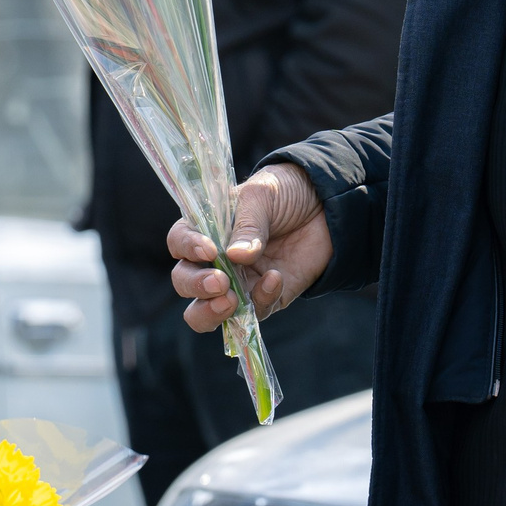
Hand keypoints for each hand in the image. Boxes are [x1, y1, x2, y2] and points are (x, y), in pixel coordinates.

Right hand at [169, 162, 329, 331]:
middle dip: (195, 286)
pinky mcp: (265, 298)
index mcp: (206, 229)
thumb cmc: (285, 193)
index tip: (208, 249)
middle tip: (219, 282)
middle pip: (184, 282)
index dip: (187, 248)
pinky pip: (254, 312)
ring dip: (211, 312)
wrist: (326, 205)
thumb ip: (247, 225)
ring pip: (206, 312)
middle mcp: (214, 260)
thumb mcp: (262, 196)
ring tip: (230, 301)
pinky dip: (261, 300)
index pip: (179, 242)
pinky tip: (275, 278)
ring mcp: (238, 282)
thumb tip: (236, 257)